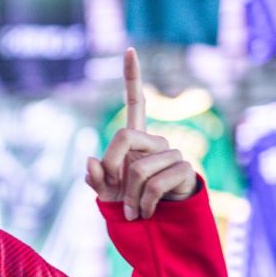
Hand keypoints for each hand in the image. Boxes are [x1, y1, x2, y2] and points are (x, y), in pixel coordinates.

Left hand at [86, 48, 197, 219]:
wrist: (156, 225)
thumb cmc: (128, 203)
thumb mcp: (105, 193)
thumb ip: (95, 178)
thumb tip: (91, 159)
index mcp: (135, 140)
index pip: (136, 103)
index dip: (132, 77)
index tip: (129, 50)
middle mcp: (156, 141)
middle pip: (124, 136)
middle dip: (112, 166)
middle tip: (114, 189)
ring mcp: (172, 154)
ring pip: (139, 169)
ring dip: (130, 196)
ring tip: (134, 210)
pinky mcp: (186, 171)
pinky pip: (155, 185)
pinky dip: (144, 204)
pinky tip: (146, 212)